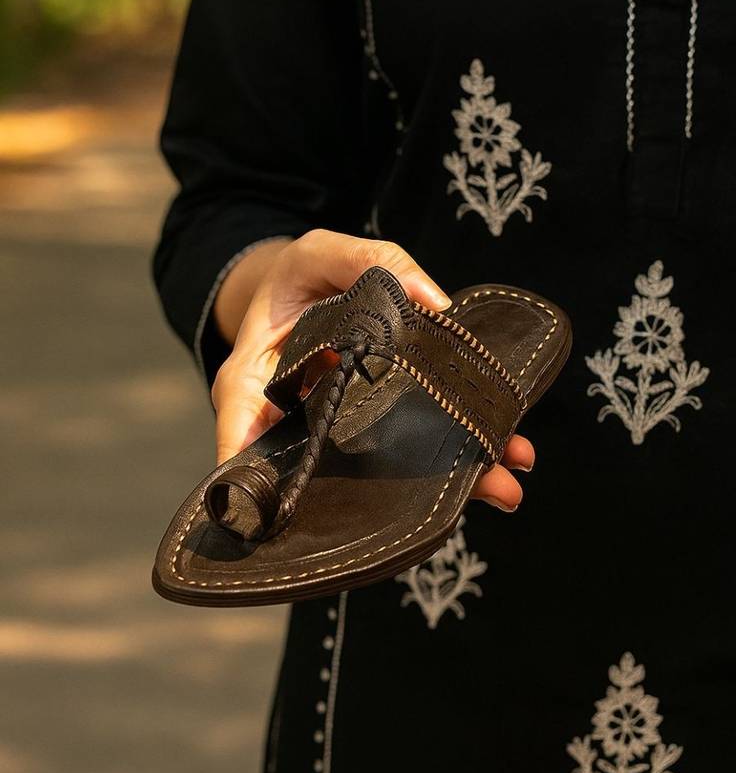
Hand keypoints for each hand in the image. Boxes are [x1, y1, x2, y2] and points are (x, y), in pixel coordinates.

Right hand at [211, 229, 532, 510]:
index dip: (260, 486)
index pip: (244, 441)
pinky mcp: (371, 418)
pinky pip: (404, 438)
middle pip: (326, 472)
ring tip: (502, 488)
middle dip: (385, 497)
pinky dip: (449, 446)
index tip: (295, 518)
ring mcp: (336, 426)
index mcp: (256, 383)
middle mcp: (292, 418)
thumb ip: (368, 261)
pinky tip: (499, 453)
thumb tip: (433, 301)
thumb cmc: (300, 276)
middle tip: (456, 510)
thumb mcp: (319, 254)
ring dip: (442, 477)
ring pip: (379, 467)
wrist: (310, 289)